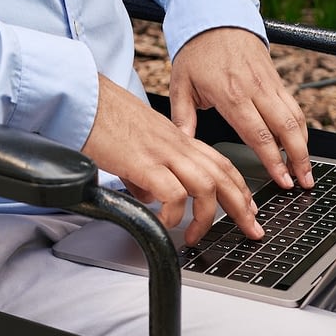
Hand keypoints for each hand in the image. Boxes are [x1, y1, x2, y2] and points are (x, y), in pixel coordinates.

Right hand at [81, 74, 261, 244]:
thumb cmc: (104, 119)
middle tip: (251, 229)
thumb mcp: (135, 149)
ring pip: (206, 186)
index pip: (219, 163)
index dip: (239, 187)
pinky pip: (173, 194)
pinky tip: (165, 223)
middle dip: (242, 206)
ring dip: (207, 216)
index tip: (248, 208)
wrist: (84, 99)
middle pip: (223, 175)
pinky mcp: (145, 163)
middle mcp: (177, 144)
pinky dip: (174, 214)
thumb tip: (151, 198)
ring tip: (195, 236)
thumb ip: (147, 174)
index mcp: (178, 139)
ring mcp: (163, 153)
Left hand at [170, 28, 311, 190]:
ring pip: (296, 118)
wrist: (216, 15)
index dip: (273, 160)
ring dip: (305, 146)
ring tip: (306, 170)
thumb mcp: (181, 84)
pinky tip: (300, 145)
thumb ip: (182, 118)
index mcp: (231, 95)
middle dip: (299, 158)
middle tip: (304, 182)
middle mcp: (255, 90)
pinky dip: (301, 128)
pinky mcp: (276, 79)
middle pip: (287, 128)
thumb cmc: (196, 50)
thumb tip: (183, 146)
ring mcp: (269, 84)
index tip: (281, 180)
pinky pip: (294, 106)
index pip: (259, 134)